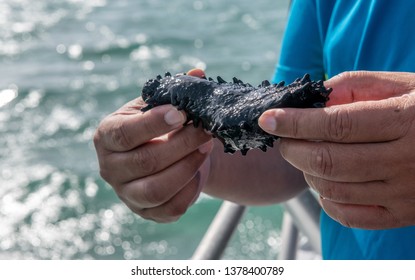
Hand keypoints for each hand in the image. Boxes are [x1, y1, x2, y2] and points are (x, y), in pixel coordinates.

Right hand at [93, 70, 212, 222]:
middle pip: (145, 162)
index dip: (153, 124)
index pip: (124, 133)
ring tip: (205, 147)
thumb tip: (198, 74)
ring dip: (188, 167)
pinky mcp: (145, 212)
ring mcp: (126, 194)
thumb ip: (177, 90)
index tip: (181, 113)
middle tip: (206, 129)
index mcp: (107, 136)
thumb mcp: (162, 104)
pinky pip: (170, 208)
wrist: (165, 154)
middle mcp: (110, 168)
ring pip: (157, 189)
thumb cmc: (161, 125)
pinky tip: (198, 171)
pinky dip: (190, 190)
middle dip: (182, 144)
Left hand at [259, 71, 414, 228]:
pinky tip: (324, 181)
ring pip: (333, 189)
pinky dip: (325, 199)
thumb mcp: (401, 84)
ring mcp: (404, 193)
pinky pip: (349, 215)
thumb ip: (355, 85)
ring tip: (304, 155)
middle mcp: (405, 160)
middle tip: (283, 138)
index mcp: (405, 121)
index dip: (294, 122)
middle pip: (327, 161)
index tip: (268, 119)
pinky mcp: (403, 214)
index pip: (335, 124)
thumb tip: (312, 98)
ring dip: (305, 171)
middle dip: (292, 149)